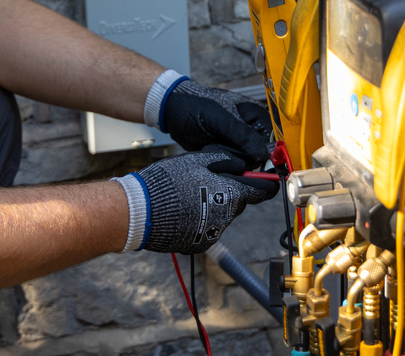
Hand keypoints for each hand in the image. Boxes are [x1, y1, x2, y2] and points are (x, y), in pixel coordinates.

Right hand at [112, 147, 278, 254]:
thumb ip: (225, 161)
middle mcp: (226, 219)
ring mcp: (212, 234)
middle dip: (230, 191)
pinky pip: (207, 228)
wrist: (140, 211)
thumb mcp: (197, 161)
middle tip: (208, 180)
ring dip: (213, 205)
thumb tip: (242, 163)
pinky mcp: (198, 244)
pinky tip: (183, 210)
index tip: (263, 178)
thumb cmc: (168, 182)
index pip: (264, 191)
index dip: (264, 182)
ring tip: (188, 196)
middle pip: (239, 202)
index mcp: (230, 196)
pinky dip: (200, 220)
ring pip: (222, 215)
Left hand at [161, 80, 272, 162]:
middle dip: (242, 157)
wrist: (173, 109)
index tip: (256, 160)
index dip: (269, 154)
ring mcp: (239, 144)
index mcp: (257, 117)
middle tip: (223, 147)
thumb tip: (265, 154)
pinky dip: (222, 163)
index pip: (274, 141)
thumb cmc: (197, 105)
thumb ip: (243, 136)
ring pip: (246, 164)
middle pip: (260, 157)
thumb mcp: (221, 119)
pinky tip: (210, 151)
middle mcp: (251, 131)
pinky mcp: (227, 153)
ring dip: (229, 160)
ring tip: (213, 146)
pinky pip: (232, 166)